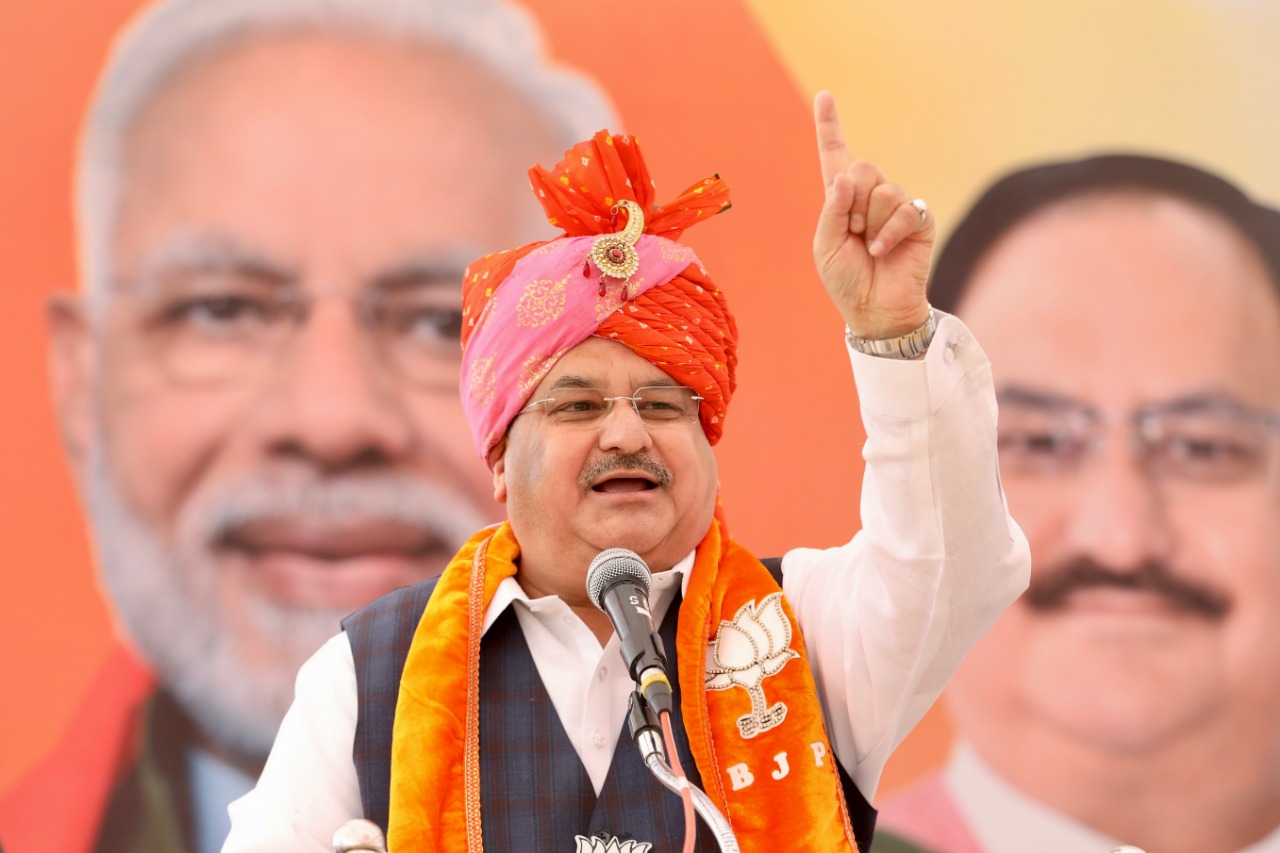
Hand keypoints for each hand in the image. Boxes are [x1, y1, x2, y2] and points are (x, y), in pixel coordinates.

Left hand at [812, 91, 934, 338]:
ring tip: (870, 247)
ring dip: (870, 223)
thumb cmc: (846, 280)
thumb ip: (832, 210)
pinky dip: (888, 232)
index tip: (825, 95)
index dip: (830, 126)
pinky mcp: (919, 219)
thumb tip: (844, 177)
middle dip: (853, 203)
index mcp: (842, 200)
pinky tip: (884, 251)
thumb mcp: (825, 246)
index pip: (835, 155)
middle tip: (854, 234)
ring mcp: (896, 206)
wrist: (874, 310)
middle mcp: (870, 196)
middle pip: (862, 167)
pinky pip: (903, 209)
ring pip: (882, 190)